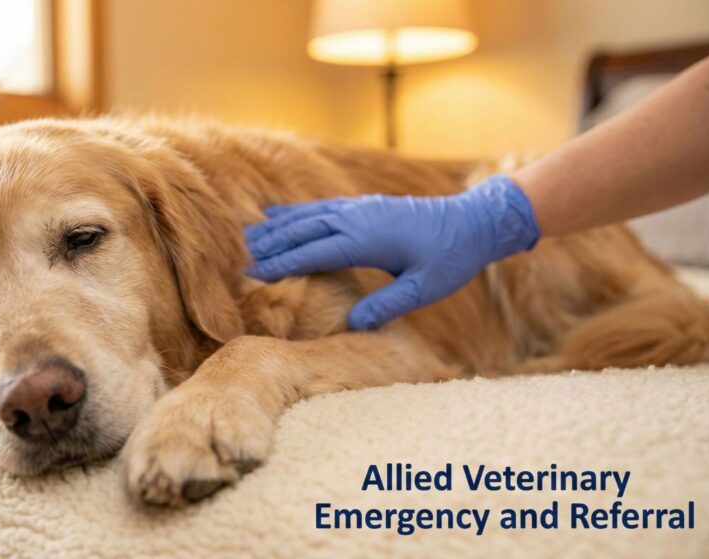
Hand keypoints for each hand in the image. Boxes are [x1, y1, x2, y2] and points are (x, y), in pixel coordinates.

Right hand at [244, 175, 540, 329]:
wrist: (473, 221)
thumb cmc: (451, 258)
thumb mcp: (425, 288)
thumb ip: (390, 304)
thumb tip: (356, 325)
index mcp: (367, 239)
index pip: (312, 252)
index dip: (280, 263)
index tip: (252, 274)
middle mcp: (356, 218)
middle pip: (301, 231)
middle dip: (267, 245)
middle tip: (235, 261)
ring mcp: (357, 208)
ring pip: (305, 216)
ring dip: (274, 227)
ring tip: (244, 239)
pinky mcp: (361, 205)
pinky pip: (317, 207)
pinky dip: (292, 212)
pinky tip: (273, 214)